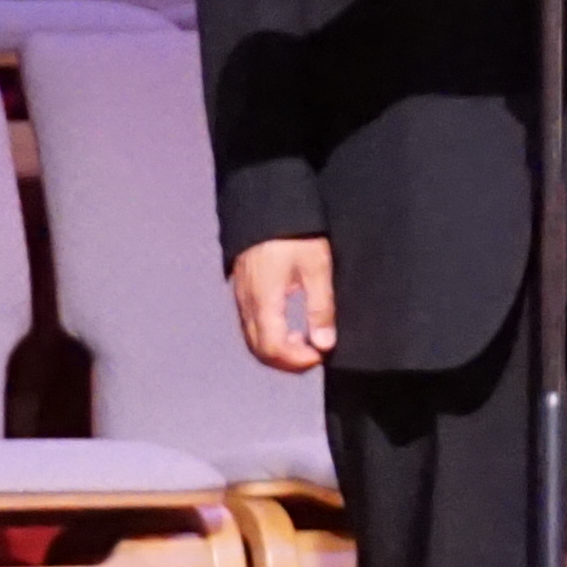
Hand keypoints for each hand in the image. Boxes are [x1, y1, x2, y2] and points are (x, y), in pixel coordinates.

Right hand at [230, 235, 337, 372]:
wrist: (267, 204)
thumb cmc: (295, 232)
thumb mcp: (317, 267)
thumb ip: (321, 307)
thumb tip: (325, 344)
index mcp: (264, 300)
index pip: (273, 349)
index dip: (297, 361)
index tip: (321, 355)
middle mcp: (247, 304)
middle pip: (260, 351)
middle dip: (288, 362)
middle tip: (316, 356)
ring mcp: (242, 299)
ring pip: (253, 342)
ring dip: (279, 352)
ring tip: (307, 344)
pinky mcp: (243, 293)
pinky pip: (252, 328)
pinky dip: (271, 339)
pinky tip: (293, 331)